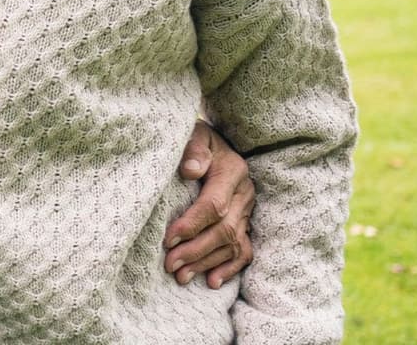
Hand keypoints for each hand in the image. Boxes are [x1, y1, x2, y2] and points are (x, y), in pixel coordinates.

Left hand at [164, 120, 254, 287]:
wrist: (215, 142)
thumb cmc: (196, 139)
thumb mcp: (194, 134)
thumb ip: (193, 149)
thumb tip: (190, 170)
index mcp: (232, 171)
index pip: (213, 205)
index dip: (191, 224)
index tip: (168, 238)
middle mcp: (245, 193)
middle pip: (223, 230)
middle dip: (195, 250)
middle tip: (170, 264)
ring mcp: (248, 210)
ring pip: (232, 244)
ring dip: (206, 263)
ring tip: (181, 276)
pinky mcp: (247, 222)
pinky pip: (245, 250)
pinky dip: (229, 268)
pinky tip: (211, 282)